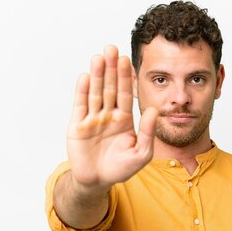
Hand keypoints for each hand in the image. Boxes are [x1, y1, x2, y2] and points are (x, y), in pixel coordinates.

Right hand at [66, 45, 157, 192]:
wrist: (98, 182)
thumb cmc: (120, 169)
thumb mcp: (141, 154)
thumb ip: (147, 133)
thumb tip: (153, 111)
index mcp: (123, 119)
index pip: (124, 93)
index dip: (125, 77)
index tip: (127, 59)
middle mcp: (107, 115)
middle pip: (109, 87)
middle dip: (111, 69)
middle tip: (112, 48)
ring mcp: (92, 119)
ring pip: (95, 93)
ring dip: (97, 75)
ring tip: (99, 57)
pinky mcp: (77, 126)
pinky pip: (80, 106)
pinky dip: (82, 91)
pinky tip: (86, 76)